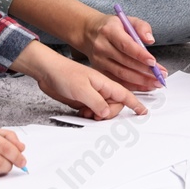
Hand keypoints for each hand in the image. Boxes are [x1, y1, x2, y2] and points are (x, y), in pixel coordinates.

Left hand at [24, 45, 147, 119]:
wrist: (46, 71)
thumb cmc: (63, 73)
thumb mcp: (82, 89)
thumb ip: (97, 102)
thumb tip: (106, 113)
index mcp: (105, 83)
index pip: (125, 94)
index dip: (135, 103)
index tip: (143, 112)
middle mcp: (100, 89)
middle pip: (115, 107)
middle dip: (108, 114)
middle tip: (96, 114)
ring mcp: (91, 95)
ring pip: (103, 111)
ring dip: (97, 116)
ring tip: (86, 112)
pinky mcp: (83, 100)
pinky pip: (92, 112)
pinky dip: (89, 116)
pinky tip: (81, 113)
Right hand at [76, 11, 166, 91]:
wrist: (89, 32)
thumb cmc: (111, 26)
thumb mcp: (127, 19)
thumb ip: (141, 27)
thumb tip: (150, 39)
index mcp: (109, 31)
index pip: (126, 45)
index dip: (140, 55)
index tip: (154, 62)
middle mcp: (102, 46)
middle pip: (125, 62)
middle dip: (146, 71)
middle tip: (161, 75)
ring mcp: (99, 60)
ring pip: (121, 74)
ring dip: (141, 81)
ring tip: (156, 83)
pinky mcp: (99, 70)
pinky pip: (117, 81)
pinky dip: (132, 86)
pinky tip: (144, 87)